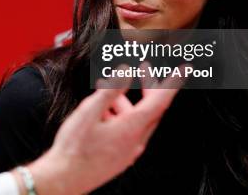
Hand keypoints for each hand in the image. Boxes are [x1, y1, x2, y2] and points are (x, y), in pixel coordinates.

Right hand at [26, 63, 183, 194]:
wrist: (63, 179)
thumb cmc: (74, 148)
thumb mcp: (88, 112)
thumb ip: (110, 91)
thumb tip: (126, 72)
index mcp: (131, 128)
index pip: (160, 101)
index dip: (173, 83)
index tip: (184, 69)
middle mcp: (135, 141)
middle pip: (151, 109)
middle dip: (150, 87)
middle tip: (144, 69)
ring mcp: (128, 151)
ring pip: (138, 120)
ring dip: (128, 101)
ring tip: (108, 90)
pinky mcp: (120, 157)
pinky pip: (129, 131)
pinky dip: (122, 116)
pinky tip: (103, 112)